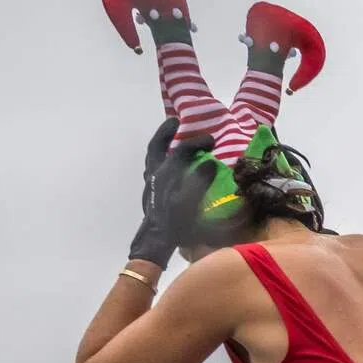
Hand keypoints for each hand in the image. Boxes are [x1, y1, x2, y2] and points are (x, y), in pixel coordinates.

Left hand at [129, 127, 218, 269]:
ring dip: (161, 145)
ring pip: (152, 157)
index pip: (182, 150)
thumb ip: (201, 180)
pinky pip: (153, 168)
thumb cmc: (176, 224)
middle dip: (166, 132)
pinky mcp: (150, 192)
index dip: (198, 142)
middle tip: (175, 122)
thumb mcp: (192, 202)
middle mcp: (155, 174)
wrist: (156, 241)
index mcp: (166, 174)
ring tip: (171, 139)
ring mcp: (150, 183)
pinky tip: (169, 165)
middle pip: (157, 146)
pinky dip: (160, 160)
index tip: (212, 140)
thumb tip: (210, 164)